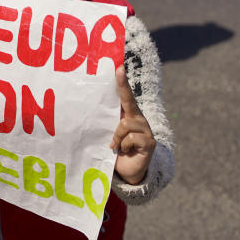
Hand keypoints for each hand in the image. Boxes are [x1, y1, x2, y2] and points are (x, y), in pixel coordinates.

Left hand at [110, 66, 155, 184]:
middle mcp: (139, 119)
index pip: (126, 96)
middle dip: (123, 87)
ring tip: (117, 146)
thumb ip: (107, 122)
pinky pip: (130, 138)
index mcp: (129, 115)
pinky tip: (126, 151)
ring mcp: (146, 130)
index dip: (122, 82)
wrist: (128, 172)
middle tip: (118, 70)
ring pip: (124, 124)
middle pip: (129, 102)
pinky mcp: (149, 142)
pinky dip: (123, 146)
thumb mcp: (110, 134)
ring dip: (117, 138)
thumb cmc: (117, 150)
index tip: (119, 68)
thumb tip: (89, 112)